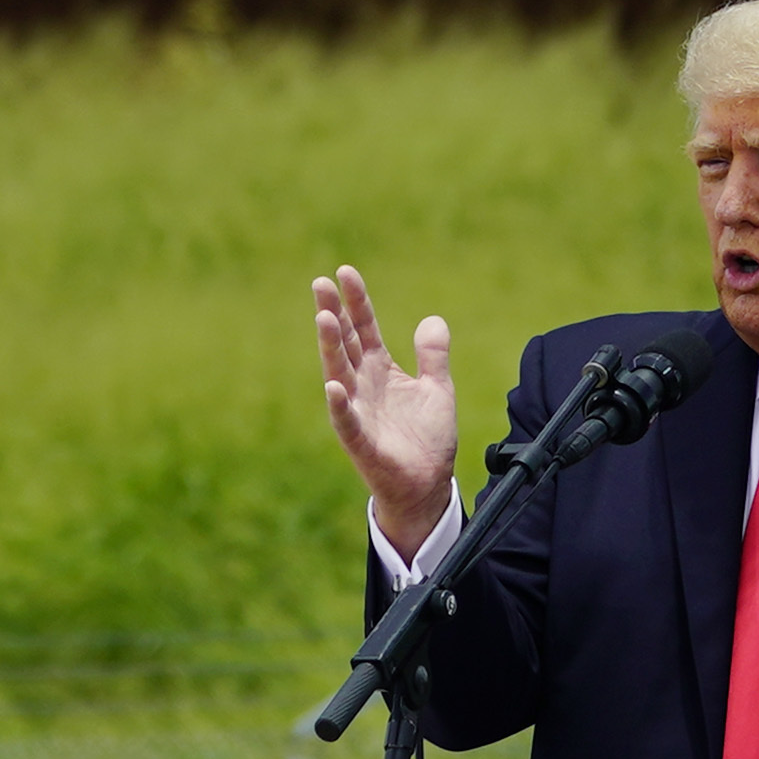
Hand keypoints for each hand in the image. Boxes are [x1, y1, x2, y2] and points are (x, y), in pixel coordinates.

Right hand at [311, 265, 458, 557]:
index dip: (356, 301)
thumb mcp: (437, 389)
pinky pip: (347, 421)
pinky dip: (340, 405)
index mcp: (380, 369)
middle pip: (344, 343)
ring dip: (331, 348)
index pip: (364, 328)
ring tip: (324, 318)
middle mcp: (363, 385)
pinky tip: (334, 387)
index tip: (345, 272)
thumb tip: (433, 319)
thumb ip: (433, 355)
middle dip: (333, 314)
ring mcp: (358, 411)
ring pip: (339, 374)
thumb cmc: (426, 439)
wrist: (426, 486)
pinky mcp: (361, 442)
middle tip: (320, 284)